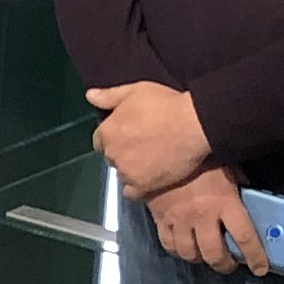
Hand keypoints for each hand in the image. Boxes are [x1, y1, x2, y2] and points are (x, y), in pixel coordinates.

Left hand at [87, 80, 214, 202]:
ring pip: (122, 174)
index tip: (127, 134)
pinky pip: (131, 192)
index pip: (100, 141)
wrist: (194, 125)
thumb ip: (109, 96)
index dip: (113, 137)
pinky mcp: (143, 186)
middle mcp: (113, 153)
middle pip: (112, 157)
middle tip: (143, 145)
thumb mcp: (134, 91)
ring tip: (150, 160)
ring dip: (130, 169)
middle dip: (122, 152)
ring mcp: (127, 172)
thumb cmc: (165, 104)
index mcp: (108, 131)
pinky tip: (148, 178)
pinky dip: (137, 187)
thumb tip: (90, 96)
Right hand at [147, 167, 271, 276]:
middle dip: (225, 265)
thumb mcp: (227, 168)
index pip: (244, 238)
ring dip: (200, 259)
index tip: (260, 268)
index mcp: (224, 203)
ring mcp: (179, 220)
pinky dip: (177, 250)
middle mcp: (202, 217)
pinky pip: (168, 245)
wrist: (162, 149)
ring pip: (189, 253)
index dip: (255, 257)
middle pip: (214, 254)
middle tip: (230, 264)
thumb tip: (251, 197)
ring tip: (206, 256)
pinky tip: (184, 247)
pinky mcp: (161, 219)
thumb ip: (239, 186)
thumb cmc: (200, 158)